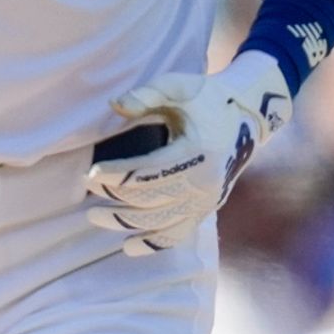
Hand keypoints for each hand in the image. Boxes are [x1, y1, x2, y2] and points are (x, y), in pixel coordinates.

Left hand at [90, 49, 290, 252]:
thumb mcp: (181, 86)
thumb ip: (149, 93)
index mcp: (197, 152)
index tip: (92, 174)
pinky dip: (153, 244)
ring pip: (159, 222)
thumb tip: (116, 105)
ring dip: (124, 222)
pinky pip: (178, 235)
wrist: (244, 119)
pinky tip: (128, 247)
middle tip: (88, 190)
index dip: (117, 176)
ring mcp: (206, 200)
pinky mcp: (206, 210)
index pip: (148, 172)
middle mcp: (204, 182)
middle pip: (150, 200)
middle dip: (115, 197)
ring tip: (94, 216)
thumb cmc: (206, 100)